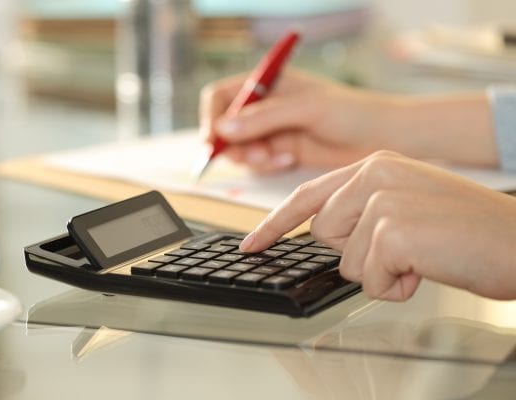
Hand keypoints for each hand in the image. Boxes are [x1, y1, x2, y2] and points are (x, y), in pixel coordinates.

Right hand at [199, 69, 496, 172]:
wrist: (383, 138)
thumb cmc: (353, 112)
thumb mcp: (306, 109)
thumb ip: (263, 118)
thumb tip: (223, 129)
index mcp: (268, 84)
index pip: (222, 96)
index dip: (213, 117)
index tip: (216, 140)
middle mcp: (266, 106)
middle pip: (225, 126)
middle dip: (234, 144)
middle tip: (254, 154)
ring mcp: (272, 130)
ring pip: (240, 148)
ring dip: (251, 157)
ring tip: (277, 157)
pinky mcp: (281, 151)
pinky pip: (258, 163)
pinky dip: (266, 166)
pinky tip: (288, 161)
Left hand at [239, 151, 515, 300]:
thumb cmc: (467, 230)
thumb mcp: (407, 203)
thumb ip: (362, 208)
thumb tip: (324, 230)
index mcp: (375, 164)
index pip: (308, 195)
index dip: (274, 223)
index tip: (251, 245)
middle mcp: (374, 172)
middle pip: (322, 232)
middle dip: (355, 251)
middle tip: (402, 245)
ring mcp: (382, 199)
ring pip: (344, 259)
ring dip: (378, 270)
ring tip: (418, 256)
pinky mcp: (393, 230)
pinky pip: (368, 279)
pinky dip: (395, 286)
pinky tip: (425, 269)